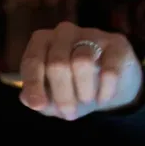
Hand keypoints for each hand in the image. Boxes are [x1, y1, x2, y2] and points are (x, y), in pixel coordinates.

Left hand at [19, 22, 143, 119]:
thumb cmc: (71, 87)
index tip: (38, 105)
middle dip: (62, 94)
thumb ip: (36, 98)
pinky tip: (103, 99)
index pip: (32, 61)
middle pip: (57, 63)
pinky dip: (105, 89)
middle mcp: (63, 32)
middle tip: (68, 113)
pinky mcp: (116, 43)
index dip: (34, 84)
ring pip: (82, 62)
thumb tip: (27, 99)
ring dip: (83, 90)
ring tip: (86, 103)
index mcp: (41, 41)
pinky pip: (110, 68)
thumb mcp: (50, 96)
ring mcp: (91, 34)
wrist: (109, 83)